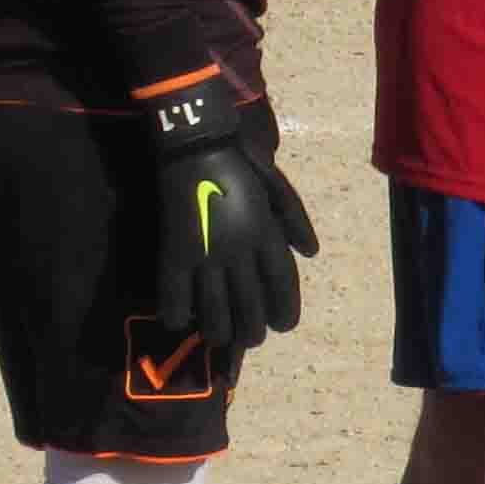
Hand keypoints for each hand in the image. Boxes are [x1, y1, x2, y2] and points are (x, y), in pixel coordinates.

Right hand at [148, 93, 318, 358]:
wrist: (196, 146)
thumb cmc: (241, 163)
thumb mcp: (279, 188)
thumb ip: (295, 222)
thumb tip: (310, 254)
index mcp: (267, 236)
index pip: (282, 287)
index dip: (285, 312)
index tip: (284, 326)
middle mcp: (240, 253)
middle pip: (250, 309)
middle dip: (251, 331)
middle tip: (250, 336)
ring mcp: (206, 256)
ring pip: (214, 312)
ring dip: (218, 331)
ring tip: (219, 336)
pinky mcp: (174, 253)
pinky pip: (174, 296)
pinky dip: (176, 314)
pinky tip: (179, 322)